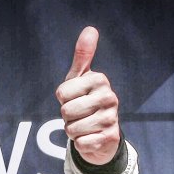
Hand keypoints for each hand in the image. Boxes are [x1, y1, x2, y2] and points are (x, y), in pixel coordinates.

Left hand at [55, 26, 120, 165]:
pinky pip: (81, 143)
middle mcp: (110, 97)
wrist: (102, 134)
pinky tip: (91, 138)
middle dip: (67, 117)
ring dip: (73, 131)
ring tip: (85, 126)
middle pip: (66, 112)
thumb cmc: (86, 101)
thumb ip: (83, 55)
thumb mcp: (81, 78)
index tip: (75, 98)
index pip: (62, 93)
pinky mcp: (109, 139)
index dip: (63, 100)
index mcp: (100, 80)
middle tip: (79, 115)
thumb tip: (90, 29)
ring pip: (72, 129)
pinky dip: (81, 144)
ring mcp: (111, 119)